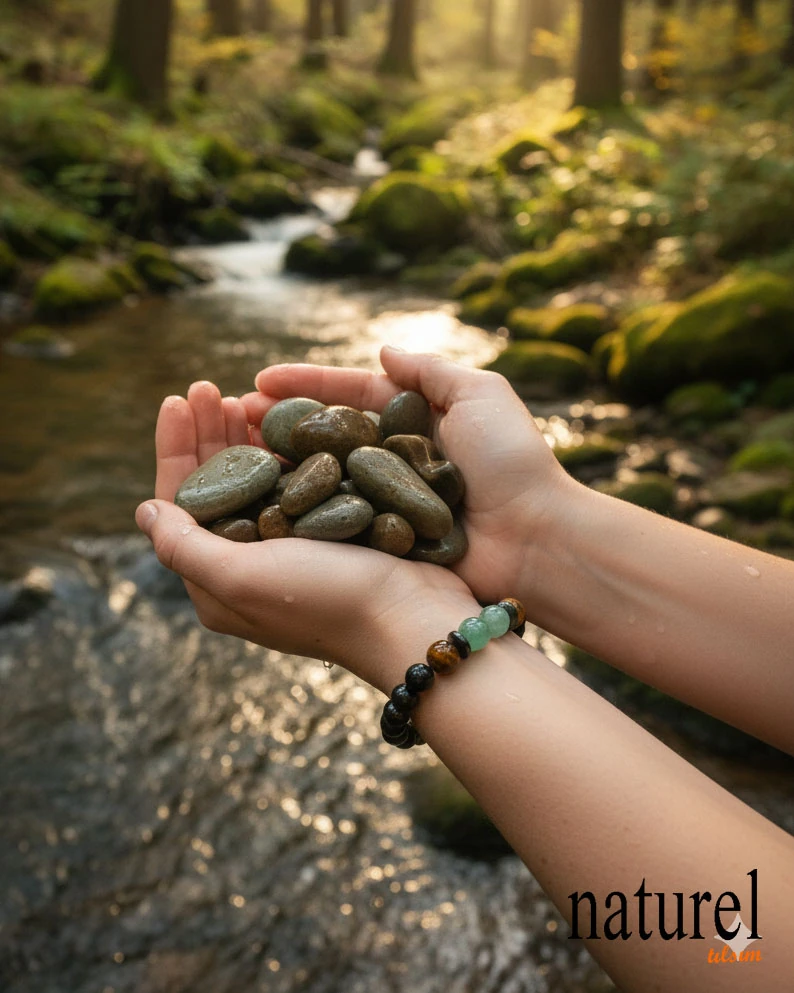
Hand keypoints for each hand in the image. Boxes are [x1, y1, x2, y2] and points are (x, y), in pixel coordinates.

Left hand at [136, 381, 472, 693]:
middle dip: (208, 433)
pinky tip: (285, 417)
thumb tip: (144, 511)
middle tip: (209, 387)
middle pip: (216, 487)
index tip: (175, 400)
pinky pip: (297, 481)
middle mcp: (250, 565)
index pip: (179, 505)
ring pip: (256, 479)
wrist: (411, 617)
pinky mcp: (330, 534)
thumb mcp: (240, 579)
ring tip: (244, 395)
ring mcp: (292, 548)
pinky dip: (286, 447)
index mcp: (217, 582)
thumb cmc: (325, 600)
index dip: (175, 449)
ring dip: (245, 434)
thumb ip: (184, 545)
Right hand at [242, 347, 573, 608]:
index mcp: (413, 420)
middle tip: (227, 418)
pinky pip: (332, 521)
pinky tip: (258, 503)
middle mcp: (391, 460)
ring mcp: (383, 503)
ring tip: (230, 456)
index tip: (256, 382)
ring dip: (276, 466)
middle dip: (276, 424)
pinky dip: (297, 511)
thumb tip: (383, 348)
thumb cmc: (512, 463)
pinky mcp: (381, 542)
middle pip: (322, 436)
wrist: (536, 540)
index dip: (301, 386)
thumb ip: (430, 370)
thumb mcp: (480, 395)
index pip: (346, 395)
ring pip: (319, 477)